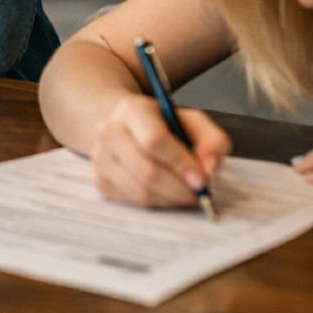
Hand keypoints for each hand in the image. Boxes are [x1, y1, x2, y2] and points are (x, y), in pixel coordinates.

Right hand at [88, 92, 230, 208]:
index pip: (153, 140)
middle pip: (147, 171)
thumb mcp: (192, 121)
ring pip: (140, 192)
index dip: (180, 163)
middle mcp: (109, 132)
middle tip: (200, 193)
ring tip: (187, 193)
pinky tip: (168, 193)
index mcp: (131, 109)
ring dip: (171, 199)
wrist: (125, 125)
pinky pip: (133, 201)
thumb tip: (209, 169)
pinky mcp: (100, 180)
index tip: (202, 179)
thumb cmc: (162, 124)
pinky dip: (158, 203)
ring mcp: (100, 158)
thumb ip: (212, 140)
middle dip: (180, 188)